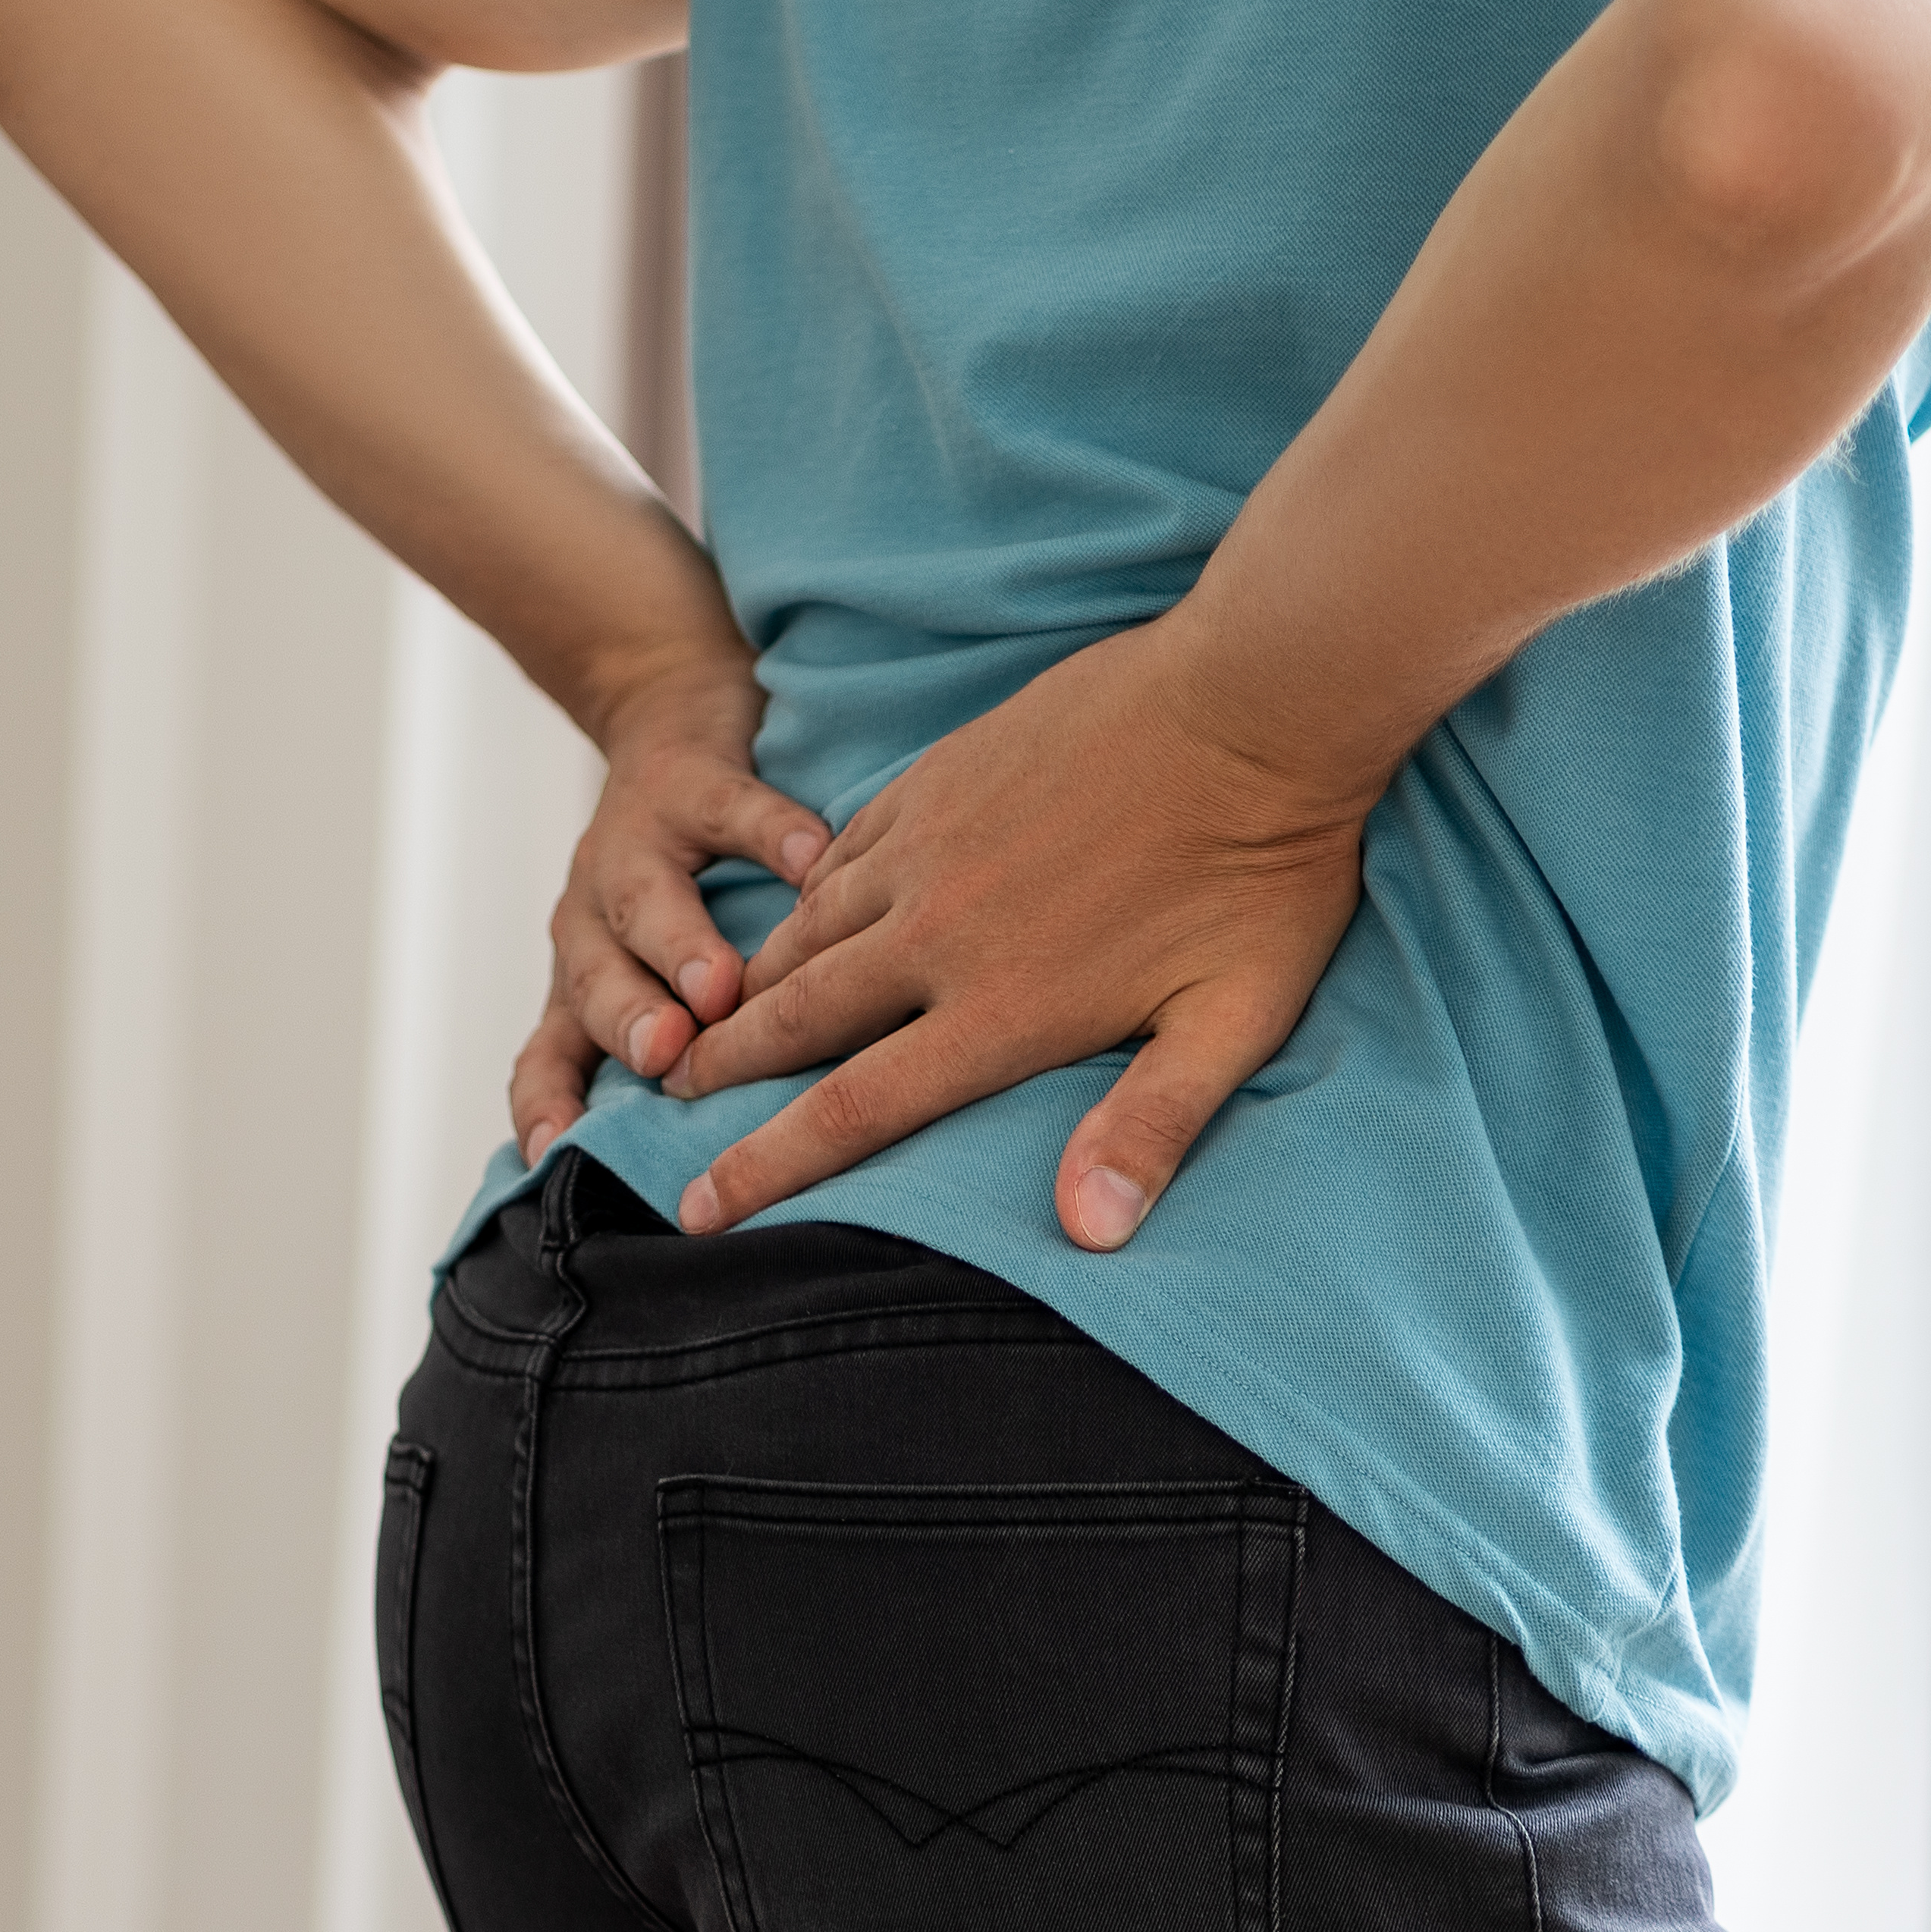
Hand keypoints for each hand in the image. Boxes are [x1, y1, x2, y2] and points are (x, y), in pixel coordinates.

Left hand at [511, 655, 833, 1163]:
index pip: (545, 1057)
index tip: (558, 1154)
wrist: (669, 717)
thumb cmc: (679, 879)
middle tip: (667, 1056)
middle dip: (627, 1022)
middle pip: (592, 982)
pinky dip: (772, 833)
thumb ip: (681, 1050)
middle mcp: (593, 917)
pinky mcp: (689, 777)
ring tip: (723, 986)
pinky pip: (731, 806)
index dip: (546, 1103)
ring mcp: (633, 844)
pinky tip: (816, 862)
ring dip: (679, 945)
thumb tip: (734, 1169)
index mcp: (584, 976)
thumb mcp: (655, 968)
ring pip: (644, 900)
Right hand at [658, 618, 1380, 1249]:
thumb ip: (1151, 1127)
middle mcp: (939, 932)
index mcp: (1000, 1008)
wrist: (1255, 697)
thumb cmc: (1265, 873)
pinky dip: (806, 896)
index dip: (768, 1165)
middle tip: (665, 1100)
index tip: (698, 1207)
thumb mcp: (1232, 1021)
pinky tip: (800, 912)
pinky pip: (843, 852)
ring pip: (807, 930)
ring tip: (710, 1019)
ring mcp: (932, 846)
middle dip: (721, 1068)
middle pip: (797, 1016)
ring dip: (749, 983)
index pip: (854, 1109)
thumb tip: (1091, 1234)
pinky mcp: (941, 779)